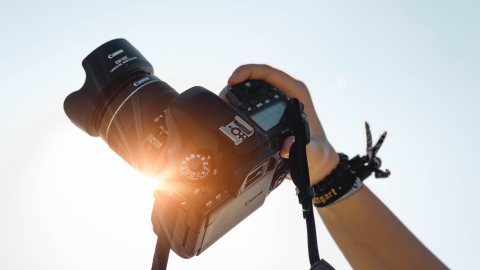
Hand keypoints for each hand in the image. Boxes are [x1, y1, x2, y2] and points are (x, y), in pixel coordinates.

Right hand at [219, 64, 338, 184]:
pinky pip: (249, 102)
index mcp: (296, 94)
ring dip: (234, 94)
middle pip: (255, 78)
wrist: (316, 164)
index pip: (269, 73)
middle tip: (221, 98)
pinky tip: (227, 114)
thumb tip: (288, 145)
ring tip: (220, 105)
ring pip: (250, 89)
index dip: (248, 72)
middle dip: (236, 84)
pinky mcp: (268, 112)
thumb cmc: (318, 156)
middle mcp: (285, 94)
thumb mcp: (314, 154)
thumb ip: (306, 150)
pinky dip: (236, 106)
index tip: (233, 80)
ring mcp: (275, 102)